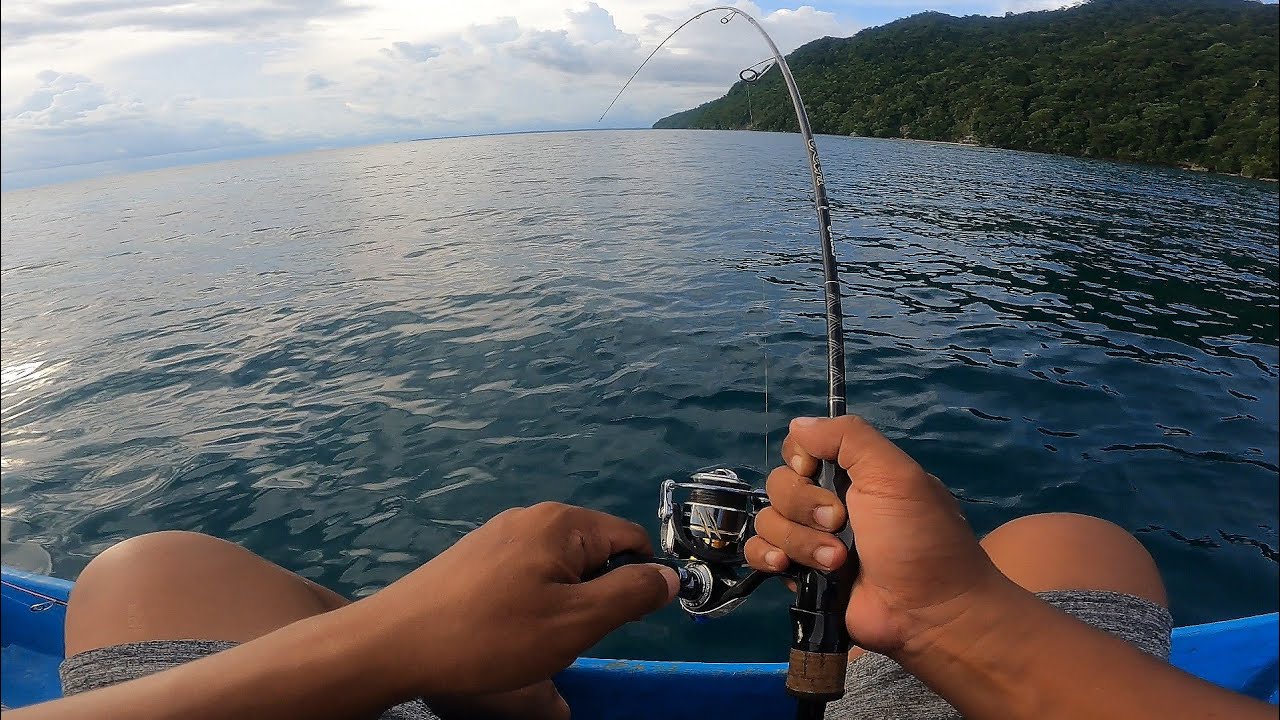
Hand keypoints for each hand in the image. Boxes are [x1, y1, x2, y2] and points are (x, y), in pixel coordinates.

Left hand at [354, 502, 678, 699]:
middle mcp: (534, 516)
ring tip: (533, 636)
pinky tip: (505, 629)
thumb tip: (670, 575)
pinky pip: (528, 572)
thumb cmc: (492, 634)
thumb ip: (630, 595)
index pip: (631, 540)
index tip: (622, 622)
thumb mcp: (575, 622)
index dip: (640, 580)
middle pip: (596, 551)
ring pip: (561, 566)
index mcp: (564, 523)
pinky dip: (531, 600)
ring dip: (563, 602)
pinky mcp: (476, 555)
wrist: (396, 642)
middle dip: (597, 594)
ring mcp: (501, 533)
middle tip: (570, 633)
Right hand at [744, 416, 1002, 657]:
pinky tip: (786, 567)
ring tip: (836, 562)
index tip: (815, 470)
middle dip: (805, 505)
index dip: (799, 458)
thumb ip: (848, 437)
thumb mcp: (895, 473)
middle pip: (779, 484)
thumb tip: (798, 424)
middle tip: (840, 523)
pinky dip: (767, 556)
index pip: (799, 448)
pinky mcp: (800, 574)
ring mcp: (811, 539)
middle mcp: (827, 501)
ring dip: (800, 540)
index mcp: (851, 473)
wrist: (928, 611)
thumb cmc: (919, 536)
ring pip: (769, 520)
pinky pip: (759, 553)